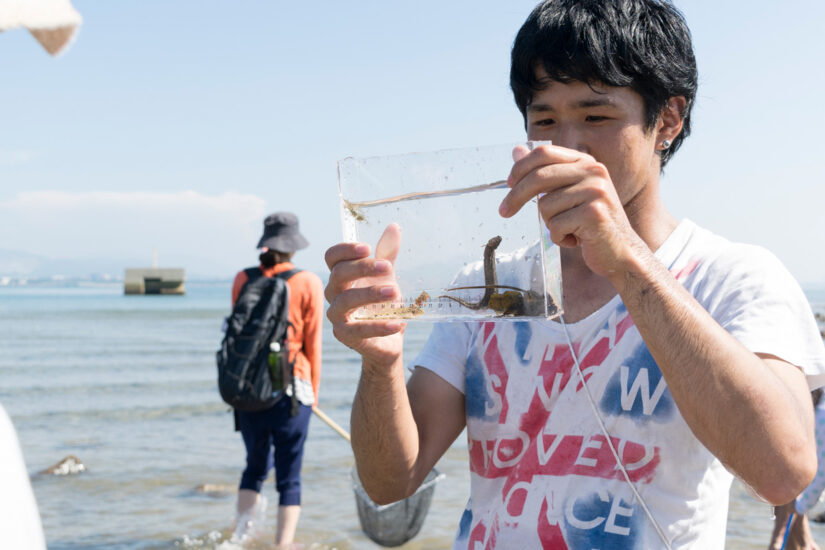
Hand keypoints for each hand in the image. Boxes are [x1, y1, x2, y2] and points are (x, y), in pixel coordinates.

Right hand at [324, 223, 405, 368]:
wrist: (388, 339)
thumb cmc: (382, 304)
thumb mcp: (387, 277)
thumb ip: (387, 254)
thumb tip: (394, 227)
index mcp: (341, 276)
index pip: (332, 257)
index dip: (346, 250)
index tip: (367, 247)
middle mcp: (334, 294)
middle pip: (338, 275)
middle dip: (362, 269)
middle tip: (388, 267)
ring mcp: (337, 316)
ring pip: (345, 301)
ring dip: (370, 294)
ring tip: (396, 292)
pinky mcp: (345, 336)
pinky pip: (359, 330)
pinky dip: (379, 326)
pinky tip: (399, 322)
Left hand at [500, 144, 644, 279]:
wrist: (621, 252)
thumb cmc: (590, 224)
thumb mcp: (567, 193)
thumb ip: (544, 172)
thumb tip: (516, 150)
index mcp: (586, 162)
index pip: (544, 153)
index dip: (520, 168)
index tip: (508, 184)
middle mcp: (594, 171)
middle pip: (539, 177)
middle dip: (515, 197)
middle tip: (504, 212)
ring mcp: (596, 191)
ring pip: (545, 206)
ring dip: (550, 224)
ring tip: (569, 229)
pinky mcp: (594, 213)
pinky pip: (556, 226)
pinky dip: (559, 238)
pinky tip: (576, 239)